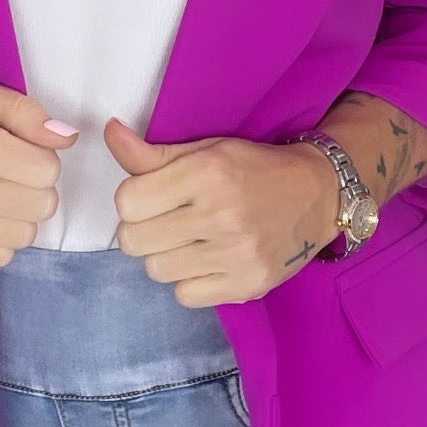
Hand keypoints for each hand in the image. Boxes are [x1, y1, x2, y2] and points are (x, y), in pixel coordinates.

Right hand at [0, 77, 78, 270]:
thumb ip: (25, 111)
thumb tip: (67, 137)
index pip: (47, 169)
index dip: (41, 159)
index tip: (19, 154)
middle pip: (42, 205)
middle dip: (34, 190)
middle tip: (10, 178)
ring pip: (25, 235)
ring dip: (19, 217)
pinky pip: (1, 258)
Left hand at [105, 118, 341, 307]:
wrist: (317, 196)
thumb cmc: (253, 168)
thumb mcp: (206, 150)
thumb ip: (152, 153)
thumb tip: (109, 131)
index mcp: (206, 173)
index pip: (127, 201)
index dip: (133, 199)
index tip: (152, 196)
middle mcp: (220, 215)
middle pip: (134, 240)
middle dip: (142, 230)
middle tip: (166, 221)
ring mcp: (236, 254)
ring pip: (156, 270)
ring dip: (165, 256)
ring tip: (188, 240)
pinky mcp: (247, 285)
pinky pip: (185, 295)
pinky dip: (188, 281)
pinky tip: (206, 260)